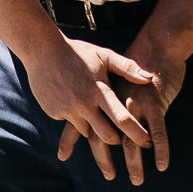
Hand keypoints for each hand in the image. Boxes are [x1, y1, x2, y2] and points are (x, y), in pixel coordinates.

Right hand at [26, 37, 153, 169]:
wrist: (42, 50)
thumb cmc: (78, 52)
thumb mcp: (104, 55)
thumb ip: (127, 68)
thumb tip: (149, 78)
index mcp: (100, 90)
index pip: (123, 119)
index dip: (138, 134)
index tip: (147, 141)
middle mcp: (84, 104)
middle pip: (107, 137)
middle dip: (116, 140)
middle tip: (120, 137)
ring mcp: (67, 109)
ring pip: (87, 133)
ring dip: (94, 129)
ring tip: (94, 115)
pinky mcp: (54, 112)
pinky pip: (70, 123)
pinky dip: (75, 118)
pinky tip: (72, 102)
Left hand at [56, 46, 184, 183]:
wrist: (156, 45)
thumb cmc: (132, 61)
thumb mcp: (104, 71)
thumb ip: (92, 92)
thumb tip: (79, 106)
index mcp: (99, 96)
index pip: (79, 120)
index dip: (69, 138)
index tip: (62, 156)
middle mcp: (113, 102)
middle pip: (103, 135)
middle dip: (103, 158)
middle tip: (108, 176)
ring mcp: (134, 103)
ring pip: (130, 138)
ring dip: (134, 161)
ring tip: (136, 180)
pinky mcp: (154, 103)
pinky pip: (157, 131)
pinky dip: (160, 148)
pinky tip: (161, 164)